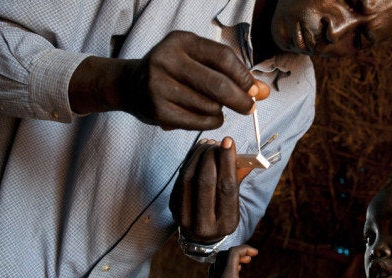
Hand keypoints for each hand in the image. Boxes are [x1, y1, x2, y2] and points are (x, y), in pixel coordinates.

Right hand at [124, 31, 261, 129]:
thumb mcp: (198, 61)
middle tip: (250, 108)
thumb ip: (231, 73)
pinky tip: (208, 117)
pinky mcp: (158, 111)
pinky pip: (199, 122)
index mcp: (181, 41)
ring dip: (221, 111)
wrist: (129, 85)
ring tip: (215, 107)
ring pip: (210, 106)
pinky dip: (211, 122)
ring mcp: (159, 86)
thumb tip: (262, 92)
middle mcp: (167, 60)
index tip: (255, 90)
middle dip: (241, 100)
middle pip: (219, 85)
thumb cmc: (173, 71)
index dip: (244, 77)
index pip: (224, 58)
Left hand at [170, 137, 247, 242]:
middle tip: (217, 143)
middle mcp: (204, 224)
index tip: (229, 142)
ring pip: (189, 178)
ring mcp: (184, 217)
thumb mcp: (234, 203)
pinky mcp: (173, 207)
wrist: (201, 235)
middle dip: (211, 156)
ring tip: (208, 144)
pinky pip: (180, 178)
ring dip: (199, 155)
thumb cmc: (222, 213)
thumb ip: (238, 179)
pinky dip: (189, 160)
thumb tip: (243, 154)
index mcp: (226, 223)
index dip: (227, 162)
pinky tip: (198, 151)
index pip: (227, 188)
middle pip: (206, 182)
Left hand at [206, 245, 286, 277]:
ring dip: (229, 262)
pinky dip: (224, 273)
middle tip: (250, 258)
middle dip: (238, 254)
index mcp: (225, 276)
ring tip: (241, 267)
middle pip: (224, 256)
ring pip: (217, 265)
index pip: (233, 252)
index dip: (245, 249)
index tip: (256, 253)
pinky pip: (214, 276)